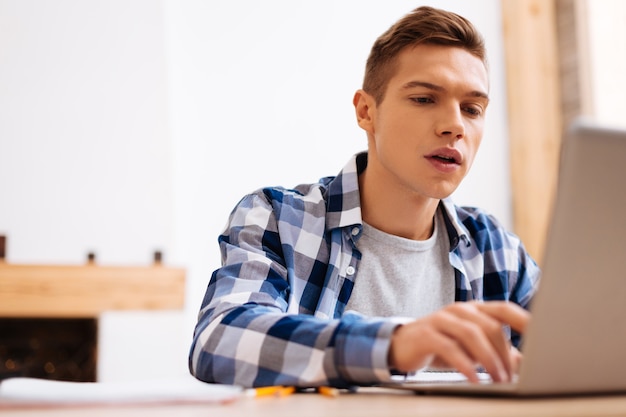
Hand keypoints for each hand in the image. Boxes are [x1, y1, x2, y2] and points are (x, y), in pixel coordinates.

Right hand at [388, 301, 528, 382]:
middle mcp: (460, 310)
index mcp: (475, 309)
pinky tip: (472, 378)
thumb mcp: (472, 349)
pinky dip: (465, 365)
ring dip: (488, 360)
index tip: (544, 335)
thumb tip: (526, 363)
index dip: (524, 320)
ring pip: (472, 334)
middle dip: (504, 353)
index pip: (504, 309)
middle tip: (510, 377)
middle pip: (491, 326)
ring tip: (497, 380)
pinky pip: (450, 348)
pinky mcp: (427, 334)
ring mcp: (442, 319)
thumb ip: (497, 352)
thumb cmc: (442, 345)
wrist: (402, 346)